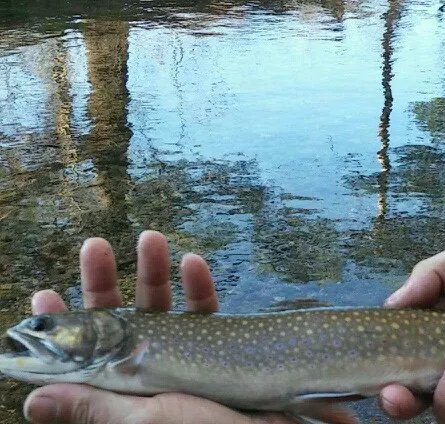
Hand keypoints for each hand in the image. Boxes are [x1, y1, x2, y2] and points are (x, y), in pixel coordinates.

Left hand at [24, 232, 290, 423]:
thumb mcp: (143, 422)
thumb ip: (94, 407)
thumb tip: (32, 400)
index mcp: (121, 397)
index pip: (79, 361)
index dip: (62, 329)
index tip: (45, 294)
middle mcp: (147, 375)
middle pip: (116, 323)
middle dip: (104, 282)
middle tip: (95, 246)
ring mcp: (181, 359)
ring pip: (160, 308)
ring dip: (154, 271)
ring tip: (150, 237)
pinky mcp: (215, 349)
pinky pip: (204, 311)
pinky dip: (200, 285)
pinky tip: (195, 263)